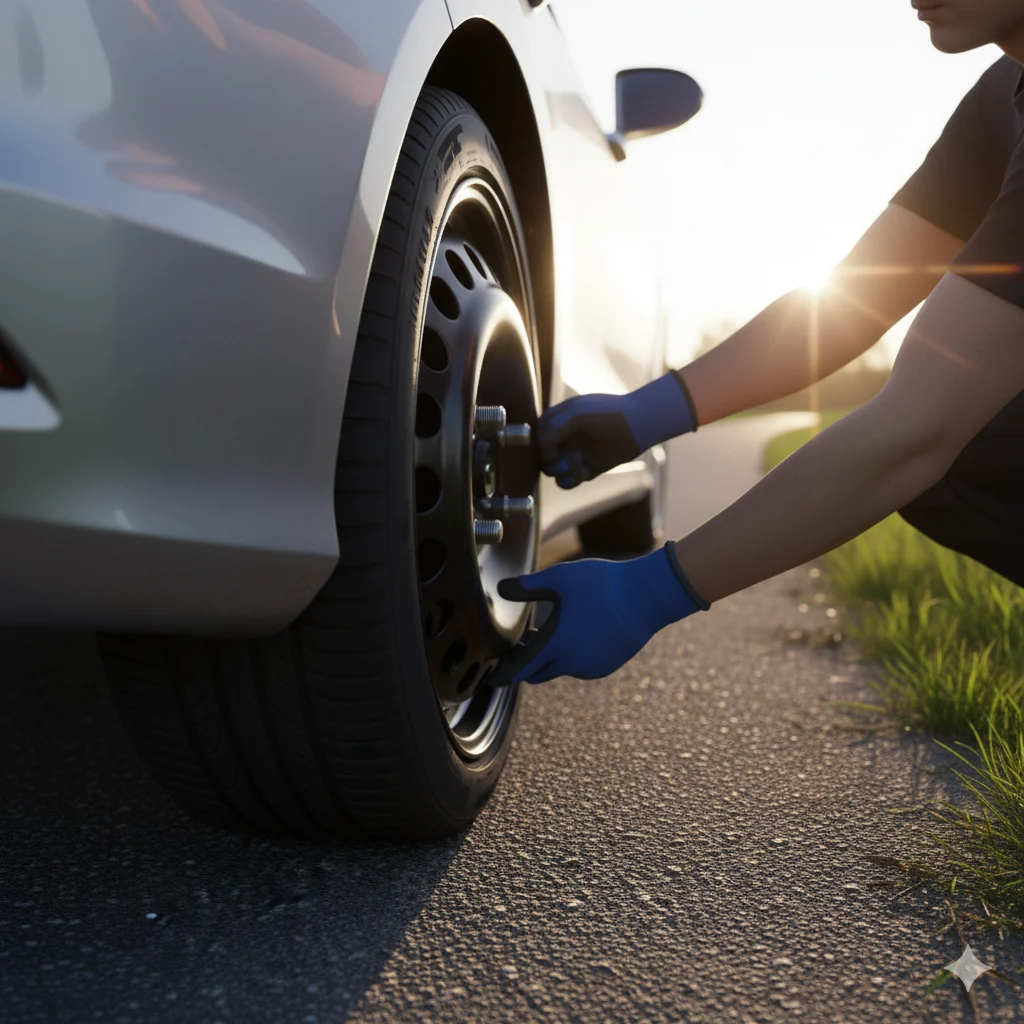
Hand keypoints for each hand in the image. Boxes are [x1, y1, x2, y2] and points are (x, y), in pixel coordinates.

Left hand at [491, 543, 709, 685]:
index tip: (492, 680)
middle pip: (537, 673)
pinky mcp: (606, 666)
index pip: (520, 670)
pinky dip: (570, 657)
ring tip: (548, 630)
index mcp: (555, 645)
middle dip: (526, 663)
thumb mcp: (559, 578)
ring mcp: (590, 667)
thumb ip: (526, 586)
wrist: (645, 596)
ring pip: (559, 669)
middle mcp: (571, 663)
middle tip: (521, 642)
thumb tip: (500, 588)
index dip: (504, 675)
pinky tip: (575, 634)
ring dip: (550, 658)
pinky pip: (579, 667)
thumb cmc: (600, 584)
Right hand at [538, 372, 697, 488]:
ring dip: (562, 469)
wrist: (638, 424)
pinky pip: (568, 482)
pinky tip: (583, 471)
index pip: (534, 438)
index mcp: (556, 421)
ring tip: (578, 459)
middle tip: (560, 454)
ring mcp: (574, 454)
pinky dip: (572, 479)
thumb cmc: (606, 413)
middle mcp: (563, 439)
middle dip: (549, 459)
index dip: (537, 445)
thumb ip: (552, 428)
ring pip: (552, 472)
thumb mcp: (576, 414)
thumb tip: (537, 447)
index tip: (549, 446)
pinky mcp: (587, 469)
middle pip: (540, 458)